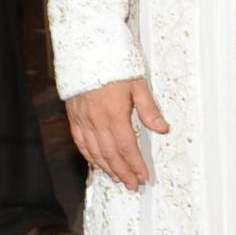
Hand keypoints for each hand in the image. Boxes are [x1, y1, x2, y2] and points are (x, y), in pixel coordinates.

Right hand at [68, 75, 169, 189]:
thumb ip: (149, 109)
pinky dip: (89, 156)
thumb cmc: (113, 64)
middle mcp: (97, 120)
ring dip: (107, 168)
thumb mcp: (138, 84)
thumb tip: (162, 129)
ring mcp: (83, 119)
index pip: (127, 147)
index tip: (143, 176)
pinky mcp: (73, 116)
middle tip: (132, 184)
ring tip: (117, 179)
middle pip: (111, 155)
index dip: (135, 165)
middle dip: (123, 172)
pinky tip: (96, 163)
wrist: (86, 50)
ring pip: (94, 152)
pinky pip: (80, 142)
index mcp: (114, 114)